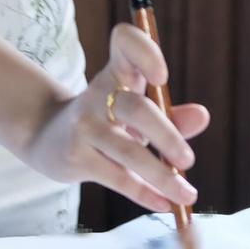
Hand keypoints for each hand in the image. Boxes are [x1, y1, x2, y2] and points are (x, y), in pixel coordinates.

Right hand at [18, 20, 210, 213]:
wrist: (46, 137)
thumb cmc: (104, 120)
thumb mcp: (135, 111)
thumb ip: (171, 115)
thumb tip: (202, 116)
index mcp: (117, 73)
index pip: (125, 44)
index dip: (144, 53)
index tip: (162, 77)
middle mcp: (99, 95)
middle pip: (136, 108)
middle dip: (166, 135)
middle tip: (188, 160)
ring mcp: (85, 126)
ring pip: (127, 151)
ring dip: (161, 176)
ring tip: (187, 193)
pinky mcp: (77, 157)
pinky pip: (117, 178)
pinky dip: (144, 193)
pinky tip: (165, 204)